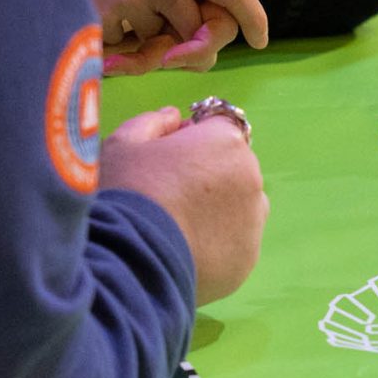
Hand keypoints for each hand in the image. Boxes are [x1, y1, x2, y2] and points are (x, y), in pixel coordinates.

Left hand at [80, 0, 259, 74]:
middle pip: (201, 38)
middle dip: (172, 56)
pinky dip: (134, 41)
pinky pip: (154, 27)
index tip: (173, 58)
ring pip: (176, 38)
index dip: (207, 45)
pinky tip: (105, 45)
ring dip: (149, 54)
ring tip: (110, 60)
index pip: (230, 18)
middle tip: (130, 62)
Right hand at [99, 106, 267, 303]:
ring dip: (219, 210)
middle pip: (233, 167)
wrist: (125, 259)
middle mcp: (251, 176)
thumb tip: (175, 117)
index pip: (217, 128)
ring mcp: (253, 220)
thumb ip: (153, 122)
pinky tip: (186, 251)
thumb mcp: (124, 144)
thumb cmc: (124, 192)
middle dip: (208, 174)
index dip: (192, 139)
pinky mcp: (247, 258)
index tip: (167, 158)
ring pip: (240, 206)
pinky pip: (235, 243)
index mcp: (225, 141)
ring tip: (177, 227)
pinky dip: (217, 245)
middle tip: (168, 197)